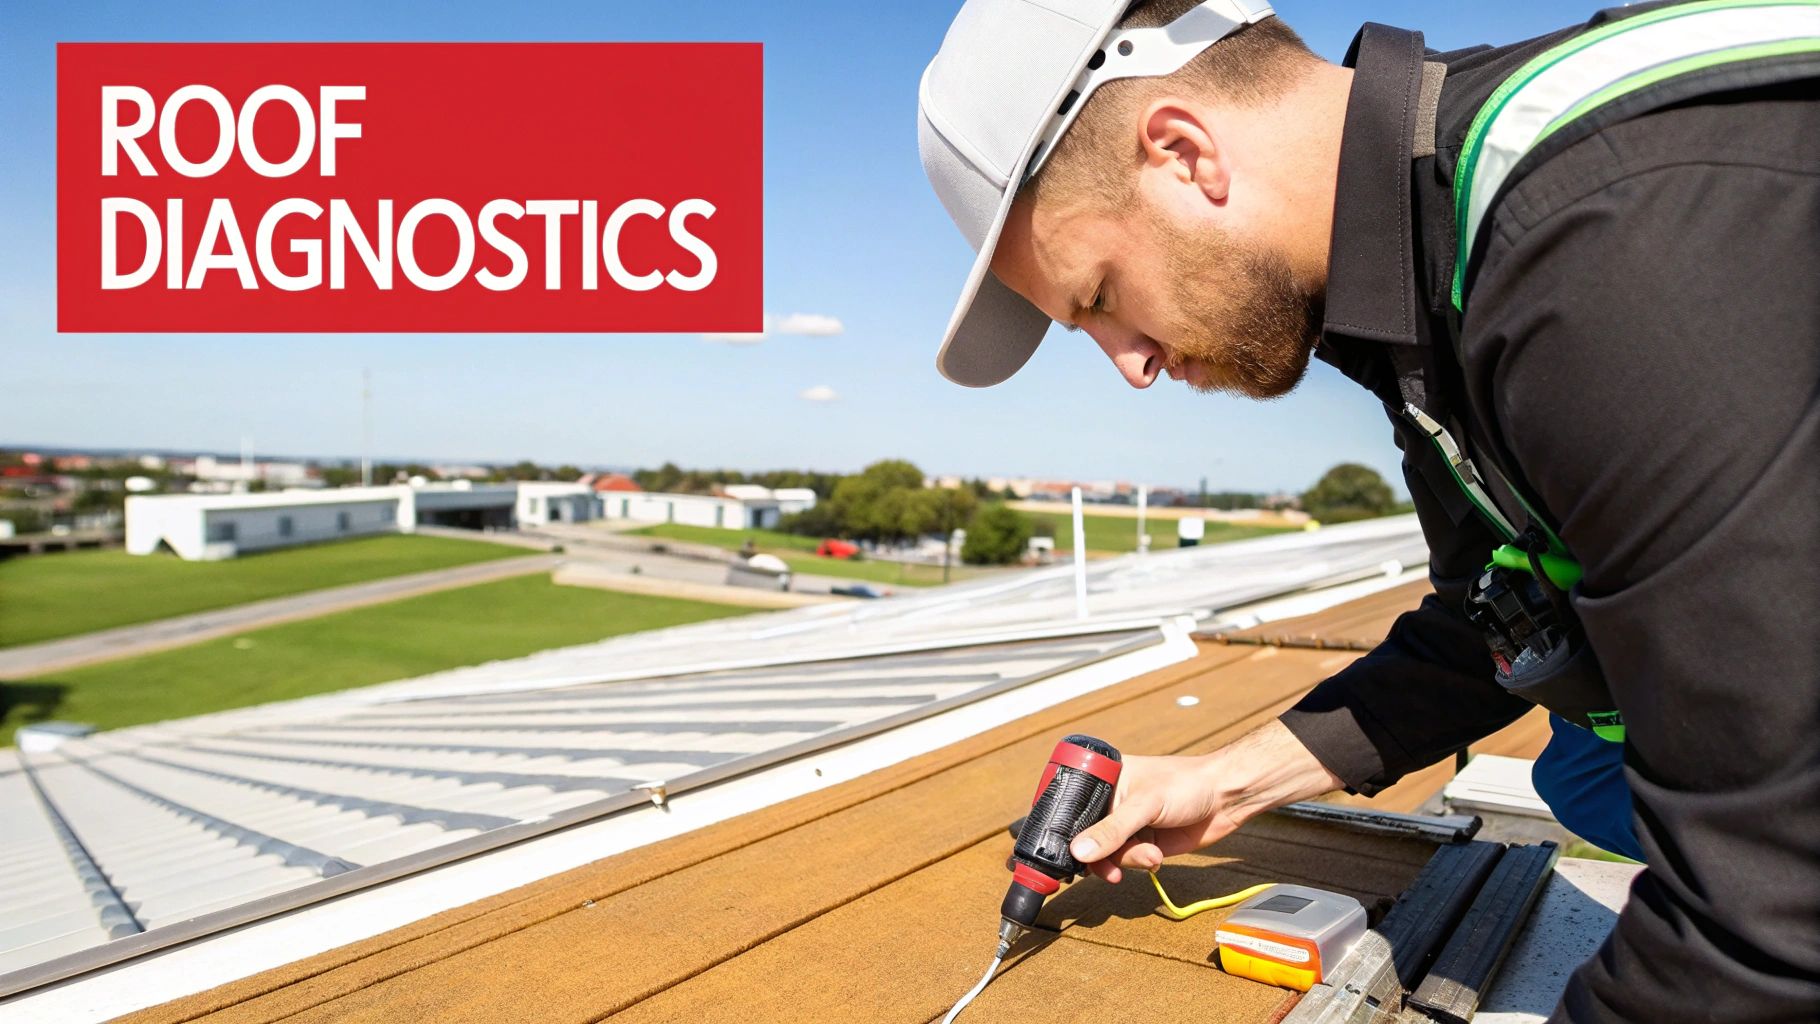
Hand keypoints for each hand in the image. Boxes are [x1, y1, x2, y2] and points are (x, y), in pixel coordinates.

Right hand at [1069, 719, 1344, 883]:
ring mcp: (1126, 822)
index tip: (1068, 853)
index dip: (1066, 831)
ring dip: (1127, 860)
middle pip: (1086, 836)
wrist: (1226, 799)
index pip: (1071, 807)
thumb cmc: (1187, 784)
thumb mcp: (1146, 805)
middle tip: (1110, 869)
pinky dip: (1139, 862)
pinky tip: (1156, 856)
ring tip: (1149, 854)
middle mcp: (1111, 801)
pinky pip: (1127, 860)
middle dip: (1100, 855)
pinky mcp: (1142, 841)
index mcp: (1104, 779)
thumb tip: (1078, 852)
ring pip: (1107, 853)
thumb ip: (1112, 831)